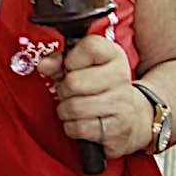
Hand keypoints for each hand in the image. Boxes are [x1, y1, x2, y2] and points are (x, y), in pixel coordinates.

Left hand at [36, 35, 151, 158]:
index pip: (89, 46)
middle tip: (70, 92)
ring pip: (74, 108)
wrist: (131, 116)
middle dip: (63, 89)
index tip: (71, 67)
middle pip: (73, 82)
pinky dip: (72, 127)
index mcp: (113, 55)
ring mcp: (122, 104)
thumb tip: (44, 66)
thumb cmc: (98, 87)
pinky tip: (81, 121)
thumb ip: (59, 61)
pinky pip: (79, 128)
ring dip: (65, 110)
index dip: (71, 59)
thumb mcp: (81, 66)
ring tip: (74, 107)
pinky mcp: (117, 129)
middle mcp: (121, 77)